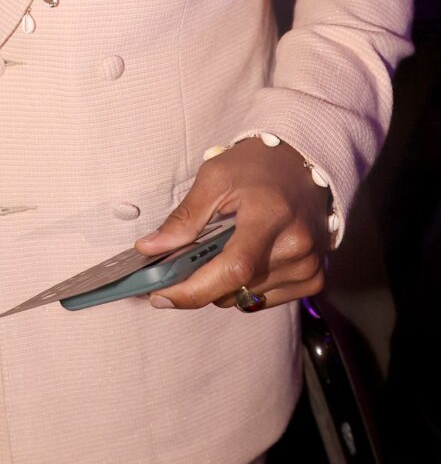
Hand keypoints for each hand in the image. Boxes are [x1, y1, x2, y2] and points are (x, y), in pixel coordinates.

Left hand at [132, 138, 327, 310]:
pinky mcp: (314, 279)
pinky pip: (264, 300)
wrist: (302, 163)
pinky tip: (249, 255)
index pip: (233, 269)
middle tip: (189, 256)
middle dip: (200, 281)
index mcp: (270, 216)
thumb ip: (184, 218)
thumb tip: (149, 249)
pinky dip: (246, 286)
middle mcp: (296, 247)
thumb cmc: (257, 166)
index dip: (194, 290)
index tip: (161, 296)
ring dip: (224, 283)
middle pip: (234, 288)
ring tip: (227, 245)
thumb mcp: (214, 178)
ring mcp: (308, 267)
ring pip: (244, 299)